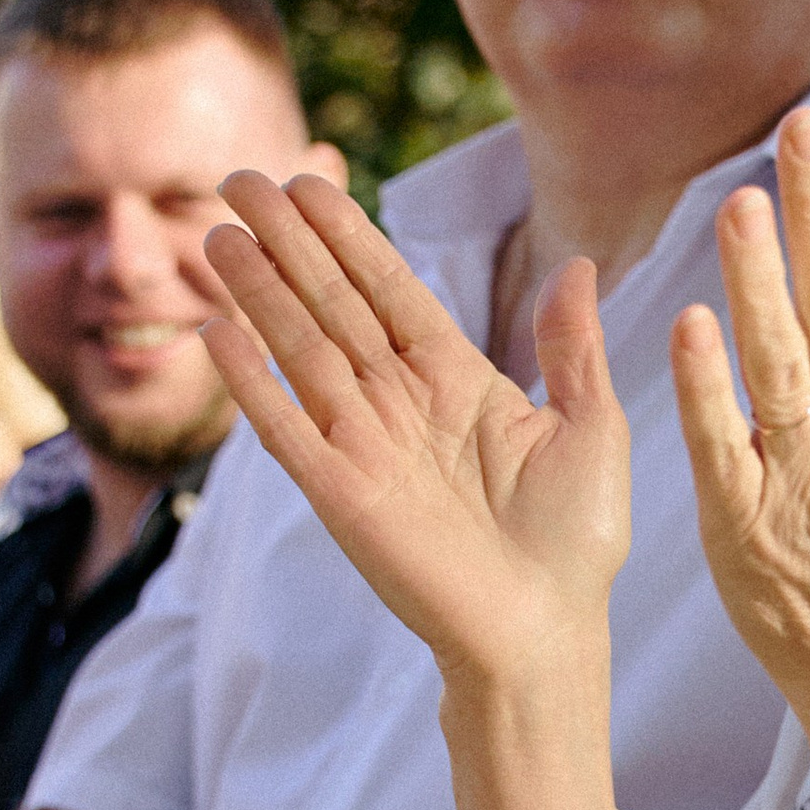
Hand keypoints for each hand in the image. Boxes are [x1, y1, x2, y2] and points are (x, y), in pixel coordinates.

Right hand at [202, 172, 628, 809]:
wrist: (549, 630)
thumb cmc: (577, 540)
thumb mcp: (592, 426)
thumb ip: (574, 347)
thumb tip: (580, 265)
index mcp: (455, 380)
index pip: (389, 289)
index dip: (347, 235)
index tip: (310, 182)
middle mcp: (400, 405)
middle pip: (331, 305)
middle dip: (287, 243)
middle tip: (241, 179)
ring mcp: (365, 447)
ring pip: (300, 351)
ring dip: (257, 292)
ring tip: (218, 236)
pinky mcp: (342, 496)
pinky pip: (287, 429)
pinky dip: (252, 383)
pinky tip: (219, 331)